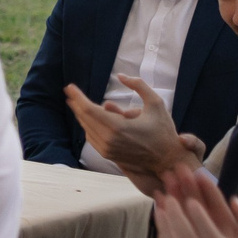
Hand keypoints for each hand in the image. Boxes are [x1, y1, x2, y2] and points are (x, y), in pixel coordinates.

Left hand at [65, 74, 203, 196]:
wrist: (167, 160)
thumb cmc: (163, 131)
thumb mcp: (156, 103)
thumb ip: (139, 86)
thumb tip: (121, 76)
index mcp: (118, 127)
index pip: (89, 110)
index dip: (77, 97)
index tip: (70, 87)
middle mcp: (109, 140)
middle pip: (84, 118)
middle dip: (76, 103)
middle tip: (70, 92)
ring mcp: (107, 150)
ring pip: (86, 128)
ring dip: (81, 114)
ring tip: (76, 103)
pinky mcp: (108, 155)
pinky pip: (91, 137)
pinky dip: (88, 126)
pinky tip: (88, 118)